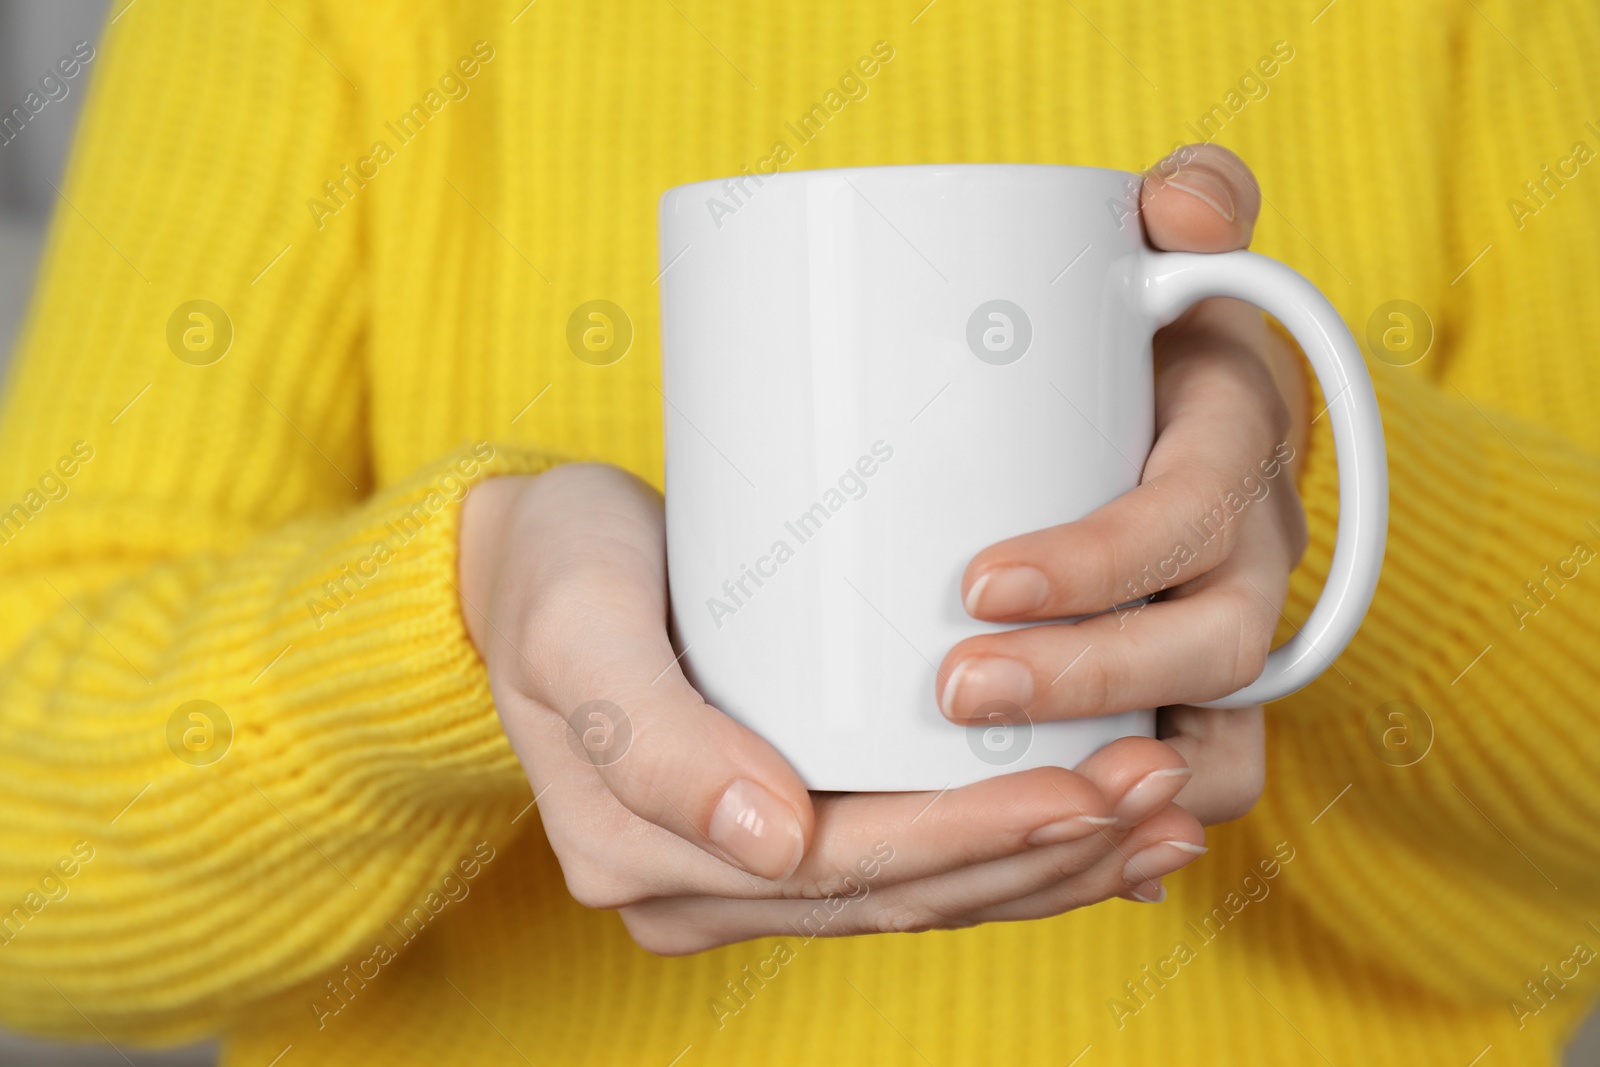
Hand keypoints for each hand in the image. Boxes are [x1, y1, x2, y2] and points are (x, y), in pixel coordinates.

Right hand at [457, 463, 1208, 953]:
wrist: (518, 567)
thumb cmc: (552, 573)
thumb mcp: (579, 629)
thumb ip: (657, 743)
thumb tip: (772, 844)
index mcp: (648, 857)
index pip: (847, 866)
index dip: (976, 839)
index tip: (1089, 790)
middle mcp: (701, 888)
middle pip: (903, 891)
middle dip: (1042, 852)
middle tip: (1163, 789)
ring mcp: (740, 869)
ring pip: (918, 893)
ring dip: (1046, 865)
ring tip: (1161, 817)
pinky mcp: (776, 829)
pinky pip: (903, 864)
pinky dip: (1003, 856)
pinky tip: (1090, 837)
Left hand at [938, 145, 1309, 864]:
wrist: (1162, 400)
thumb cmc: (1140, 333)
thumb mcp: (1164, 255)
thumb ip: (1188, 203)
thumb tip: (1178, 201)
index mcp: (1232, 450)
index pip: (1188, 516)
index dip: (1102, 562)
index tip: (979, 583)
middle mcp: (1251, 556)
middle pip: (1204, 648)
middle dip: (1086, 679)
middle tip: (953, 686)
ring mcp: (1226, 637)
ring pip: (1214, 736)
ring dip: (1112, 773)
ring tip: (985, 783)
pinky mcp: (1189, 695)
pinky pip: (1199, 778)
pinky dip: (1141, 831)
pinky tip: (1043, 847)